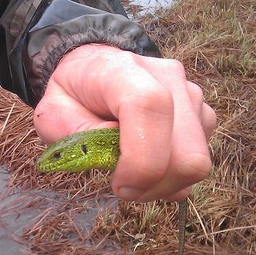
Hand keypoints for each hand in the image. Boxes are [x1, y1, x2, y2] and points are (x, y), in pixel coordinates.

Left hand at [33, 44, 215, 201]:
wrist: (95, 68)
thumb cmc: (72, 95)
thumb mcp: (53, 114)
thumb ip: (79, 136)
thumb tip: (119, 157)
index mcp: (123, 70)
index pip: (151, 107)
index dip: (140, 160)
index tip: (118, 184)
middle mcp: (168, 79)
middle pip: (188, 153)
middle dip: (154, 186)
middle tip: (123, 187)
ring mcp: (191, 96)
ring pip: (195, 163)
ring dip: (162, 185)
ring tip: (132, 173)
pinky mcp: (202, 115)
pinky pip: (196, 162)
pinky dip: (172, 177)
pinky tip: (148, 162)